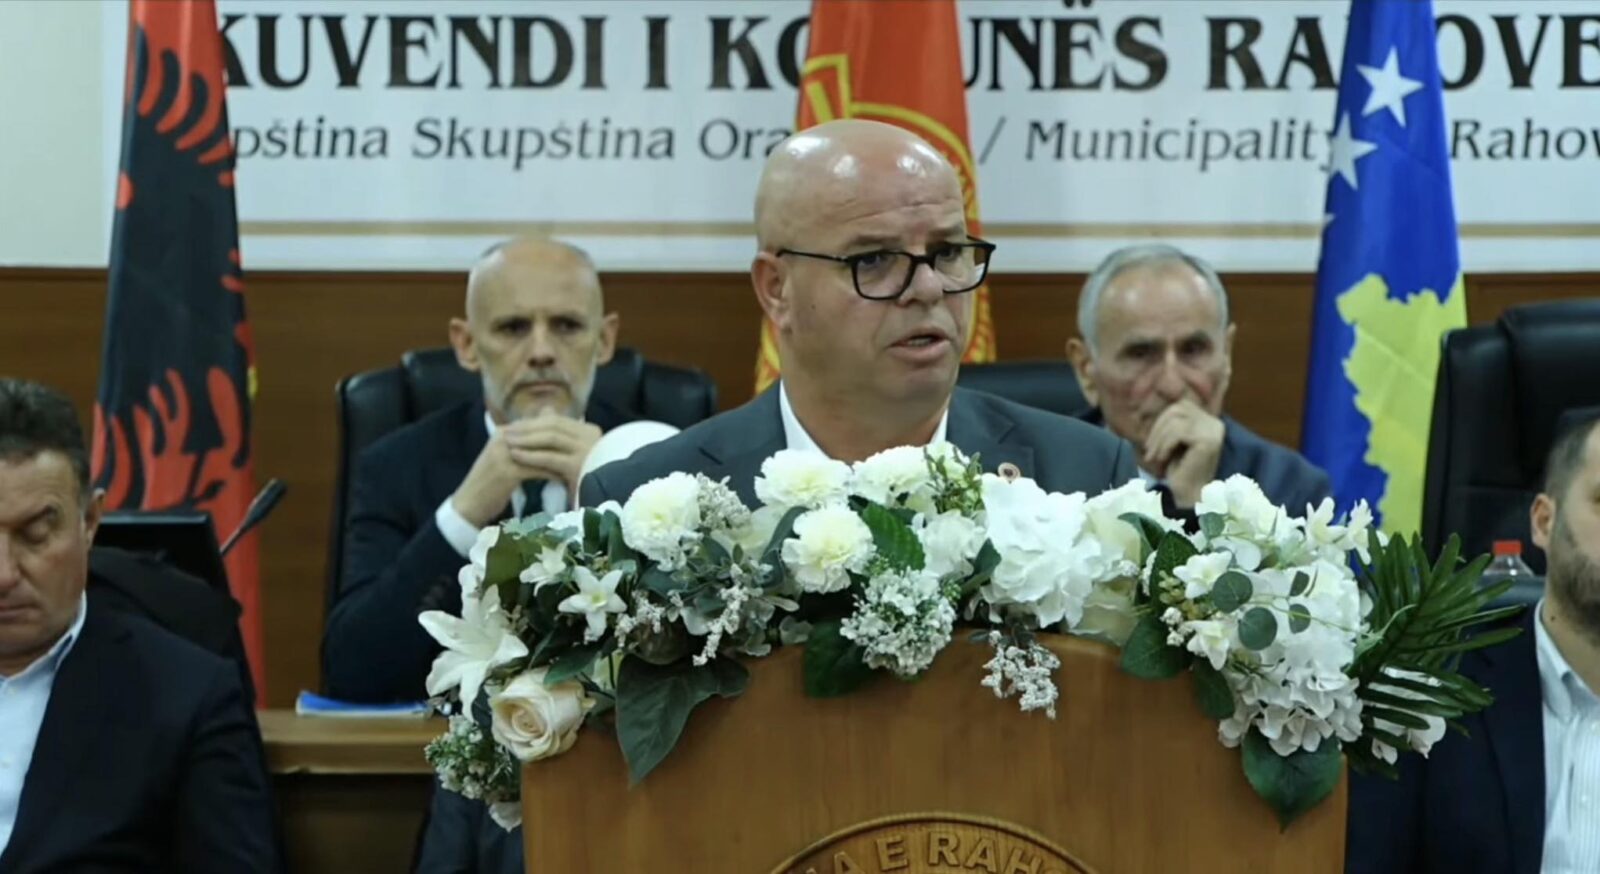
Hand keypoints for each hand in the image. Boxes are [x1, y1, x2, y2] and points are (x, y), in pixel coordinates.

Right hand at [450, 410, 601, 524]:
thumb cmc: (492, 485)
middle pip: (543, 433)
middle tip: (589, 447)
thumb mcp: (509, 462)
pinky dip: (553, 473)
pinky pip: (537, 468)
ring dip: (563, 456)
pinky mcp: (507, 470)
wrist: (468, 505)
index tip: (582, 438)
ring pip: (542, 449)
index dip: (562, 430)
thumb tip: (553, 441)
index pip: (539, 424)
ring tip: (583, 461)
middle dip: (567, 440)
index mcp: (504, 432)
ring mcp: (504, 452)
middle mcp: (504, 437)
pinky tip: (568, 478)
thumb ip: (529, 449)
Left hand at [1141, 400, 1224, 509]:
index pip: (1181, 405)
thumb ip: (1171, 421)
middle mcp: (1215, 422)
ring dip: (1159, 439)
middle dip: (1157, 429)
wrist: (1188, 496)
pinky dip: (1164, 445)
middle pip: (1177, 409)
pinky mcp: (1208, 440)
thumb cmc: (1178, 469)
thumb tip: (1155, 405)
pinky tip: (1161, 459)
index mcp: (1209, 420)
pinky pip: (1178, 432)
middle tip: (1149, 450)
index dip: (1161, 420)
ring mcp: (1213, 431)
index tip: (1151, 442)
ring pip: (1176, 420)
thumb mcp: (1173, 440)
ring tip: (1154, 456)